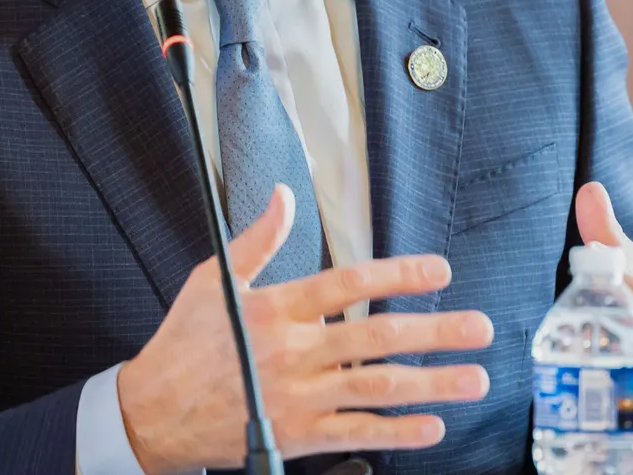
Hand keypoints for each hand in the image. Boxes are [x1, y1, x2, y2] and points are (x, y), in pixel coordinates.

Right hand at [116, 185, 494, 473]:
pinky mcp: (297, 436)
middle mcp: (292, 353)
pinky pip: (357, 435)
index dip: (397, 275)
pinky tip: (433, 425)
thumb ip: (257, 239)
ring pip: (377, 389)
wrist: (153, 412)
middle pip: (376, 338)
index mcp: (274, 309)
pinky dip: (398, 433)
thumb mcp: (213, 278)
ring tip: (474, 379)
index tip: (439, 271)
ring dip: (432, 384)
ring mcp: (298, 398)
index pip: (347, 284)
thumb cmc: (184, 343)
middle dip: (435, 332)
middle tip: (478, 328)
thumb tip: (284, 196)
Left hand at [575, 182, 632, 469]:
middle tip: (564, 334)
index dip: (616, 261)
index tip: (584, 238)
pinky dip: (604, 429)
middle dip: (605, 338)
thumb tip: (588, 191)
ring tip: (560, 382)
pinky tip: (572, 421)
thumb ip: (619, 248)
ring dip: (600, 390)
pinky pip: (632, 433)